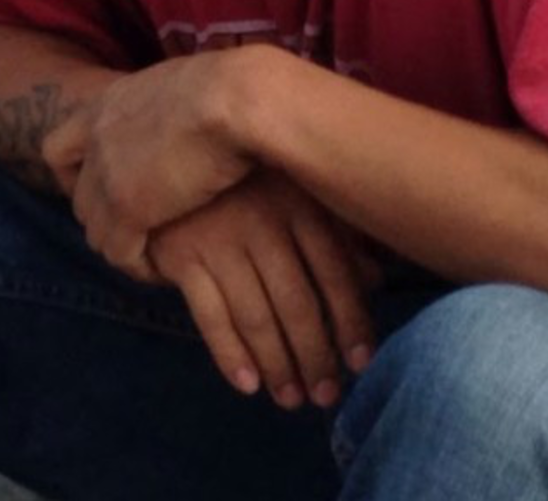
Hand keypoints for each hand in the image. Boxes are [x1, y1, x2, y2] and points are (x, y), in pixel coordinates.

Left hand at [43, 50, 258, 278]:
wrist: (237, 97)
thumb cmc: (231, 86)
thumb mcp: (183, 88)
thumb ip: (168, 108)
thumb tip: (187, 118)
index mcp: (107, 106)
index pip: (58, 148)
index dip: (73, 175)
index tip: (103, 187)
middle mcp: (98, 140)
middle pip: (79, 199)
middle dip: (104, 218)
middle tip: (140, 229)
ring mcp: (109, 175)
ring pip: (95, 231)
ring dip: (122, 246)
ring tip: (154, 254)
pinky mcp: (129, 208)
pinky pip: (120, 253)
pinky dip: (139, 266)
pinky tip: (165, 269)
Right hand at [147, 171, 381, 409]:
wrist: (171, 147)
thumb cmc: (248, 177)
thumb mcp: (300, 191)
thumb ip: (339, 233)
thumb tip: (376, 280)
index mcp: (299, 204)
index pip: (334, 274)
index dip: (351, 322)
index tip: (361, 363)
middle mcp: (262, 223)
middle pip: (297, 303)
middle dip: (315, 356)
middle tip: (326, 396)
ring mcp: (219, 240)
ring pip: (256, 316)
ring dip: (277, 365)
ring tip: (292, 400)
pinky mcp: (181, 256)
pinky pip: (209, 315)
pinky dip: (229, 354)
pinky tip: (248, 384)